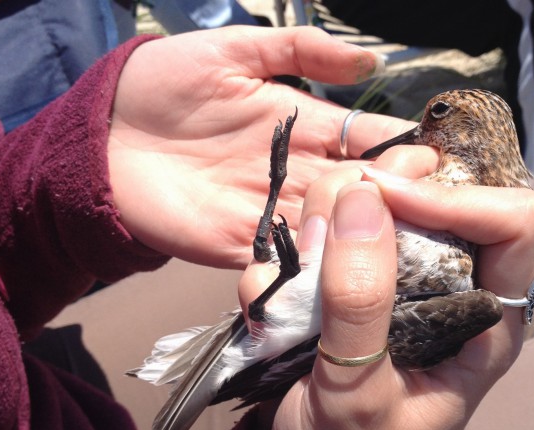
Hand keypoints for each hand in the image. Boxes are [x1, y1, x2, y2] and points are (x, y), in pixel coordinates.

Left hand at [108, 26, 409, 267]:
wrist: (104, 140)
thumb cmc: (163, 85)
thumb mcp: (233, 52)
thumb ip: (300, 50)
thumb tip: (370, 60)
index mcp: (305, 126)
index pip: (369, 138)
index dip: (401, 147)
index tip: (430, 159)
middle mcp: (299, 173)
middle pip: (363, 189)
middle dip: (393, 196)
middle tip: (419, 204)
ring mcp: (276, 213)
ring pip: (336, 229)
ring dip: (364, 236)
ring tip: (399, 243)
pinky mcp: (246, 247)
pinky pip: (292, 263)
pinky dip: (319, 269)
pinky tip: (349, 274)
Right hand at [240, 147, 533, 429]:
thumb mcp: (360, 393)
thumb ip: (361, 303)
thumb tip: (362, 198)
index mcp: (486, 318)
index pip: (513, 221)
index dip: (455, 197)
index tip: (382, 198)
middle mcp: (446, 284)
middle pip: (434, 186)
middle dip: (371, 193)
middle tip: (321, 235)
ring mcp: (394, 276)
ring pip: (371, 195)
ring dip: (320, 218)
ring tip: (294, 276)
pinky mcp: (347, 278)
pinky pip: (320, 229)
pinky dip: (285, 253)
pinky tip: (267, 301)